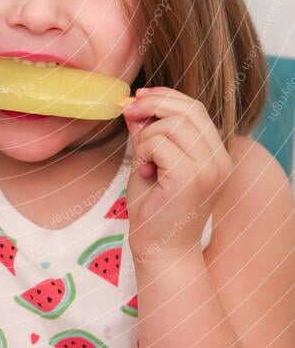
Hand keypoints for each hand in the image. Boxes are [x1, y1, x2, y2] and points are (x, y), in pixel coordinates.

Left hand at [122, 87, 232, 260]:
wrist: (160, 252)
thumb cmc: (154, 209)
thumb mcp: (151, 160)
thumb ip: (149, 132)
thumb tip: (134, 101)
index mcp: (216, 155)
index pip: (195, 108)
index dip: (165, 96)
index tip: (138, 96)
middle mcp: (220, 160)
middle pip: (187, 110)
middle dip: (151, 105)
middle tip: (127, 112)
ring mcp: (209, 169)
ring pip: (171, 125)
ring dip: (146, 137)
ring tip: (143, 161)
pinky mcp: (191, 178)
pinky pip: (160, 143)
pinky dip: (144, 151)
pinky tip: (145, 171)